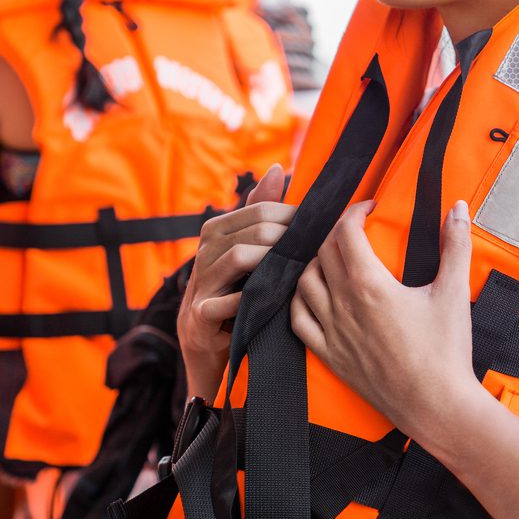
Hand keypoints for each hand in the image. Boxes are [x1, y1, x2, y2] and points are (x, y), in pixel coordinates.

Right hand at [178, 164, 294, 398]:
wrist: (208, 349)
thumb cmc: (235, 296)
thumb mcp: (247, 254)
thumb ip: (259, 213)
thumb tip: (277, 169)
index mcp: (215, 233)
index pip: (257, 211)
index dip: (291, 215)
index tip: (319, 226)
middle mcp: (203, 254)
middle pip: (251, 231)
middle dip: (288, 237)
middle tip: (317, 248)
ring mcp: (199, 285)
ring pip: (237, 258)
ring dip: (273, 261)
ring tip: (299, 268)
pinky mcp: (199, 318)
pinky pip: (223, 303)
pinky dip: (249, 299)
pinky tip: (272, 301)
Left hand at [290, 199, 478, 441]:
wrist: (436, 406)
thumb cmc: (446, 352)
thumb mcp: (454, 292)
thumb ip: (456, 245)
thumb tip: (459, 208)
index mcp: (370, 285)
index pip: (345, 232)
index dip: (354, 212)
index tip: (369, 208)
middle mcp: (343, 305)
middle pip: (324, 252)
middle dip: (337, 233)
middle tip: (356, 230)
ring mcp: (332, 332)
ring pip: (305, 282)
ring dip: (316, 262)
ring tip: (334, 258)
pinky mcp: (330, 355)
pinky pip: (298, 320)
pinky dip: (300, 300)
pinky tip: (312, 295)